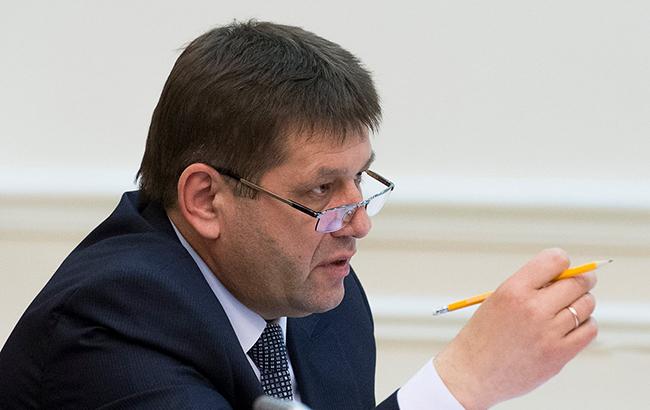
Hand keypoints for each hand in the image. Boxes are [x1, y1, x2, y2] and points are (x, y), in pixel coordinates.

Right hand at [434, 248, 597, 408]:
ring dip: (583, 302)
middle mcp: (533, 309)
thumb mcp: (497, 300)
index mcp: (514, 290)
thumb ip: (529, 287)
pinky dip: (586, 324)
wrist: (472, 373)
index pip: (555, 260)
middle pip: (577, 282)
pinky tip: (572, 326)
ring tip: (571, 307)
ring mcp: (548, 333)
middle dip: (581, 279)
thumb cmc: (484, 335)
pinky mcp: (559, 354)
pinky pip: (589, 330)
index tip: (563, 267)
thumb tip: (566, 276)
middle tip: (582, 281)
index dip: (562, 261)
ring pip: (586, 305)